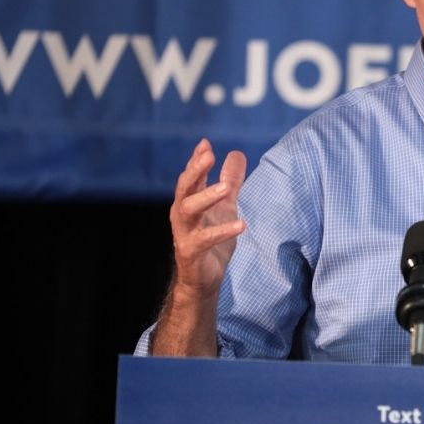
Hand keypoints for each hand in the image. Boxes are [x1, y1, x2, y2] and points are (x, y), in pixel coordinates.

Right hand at [169, 138, 246, 294]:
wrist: (204, 279)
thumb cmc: (212, 240)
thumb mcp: (225, 206)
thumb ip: (230, 181)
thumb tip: (236, 153)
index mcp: (189, 202)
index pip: (191, 177)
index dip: (196, 160)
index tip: (205, 144)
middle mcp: (182, 215)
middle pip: (184, 188)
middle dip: (195, 170)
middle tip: (209, 155)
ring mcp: (184, 233)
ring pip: (188, 210)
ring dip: (205, 197)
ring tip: (224, 188)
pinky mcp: (191, 252)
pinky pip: (205, 239)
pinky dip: (222, 231)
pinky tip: (241, 225)